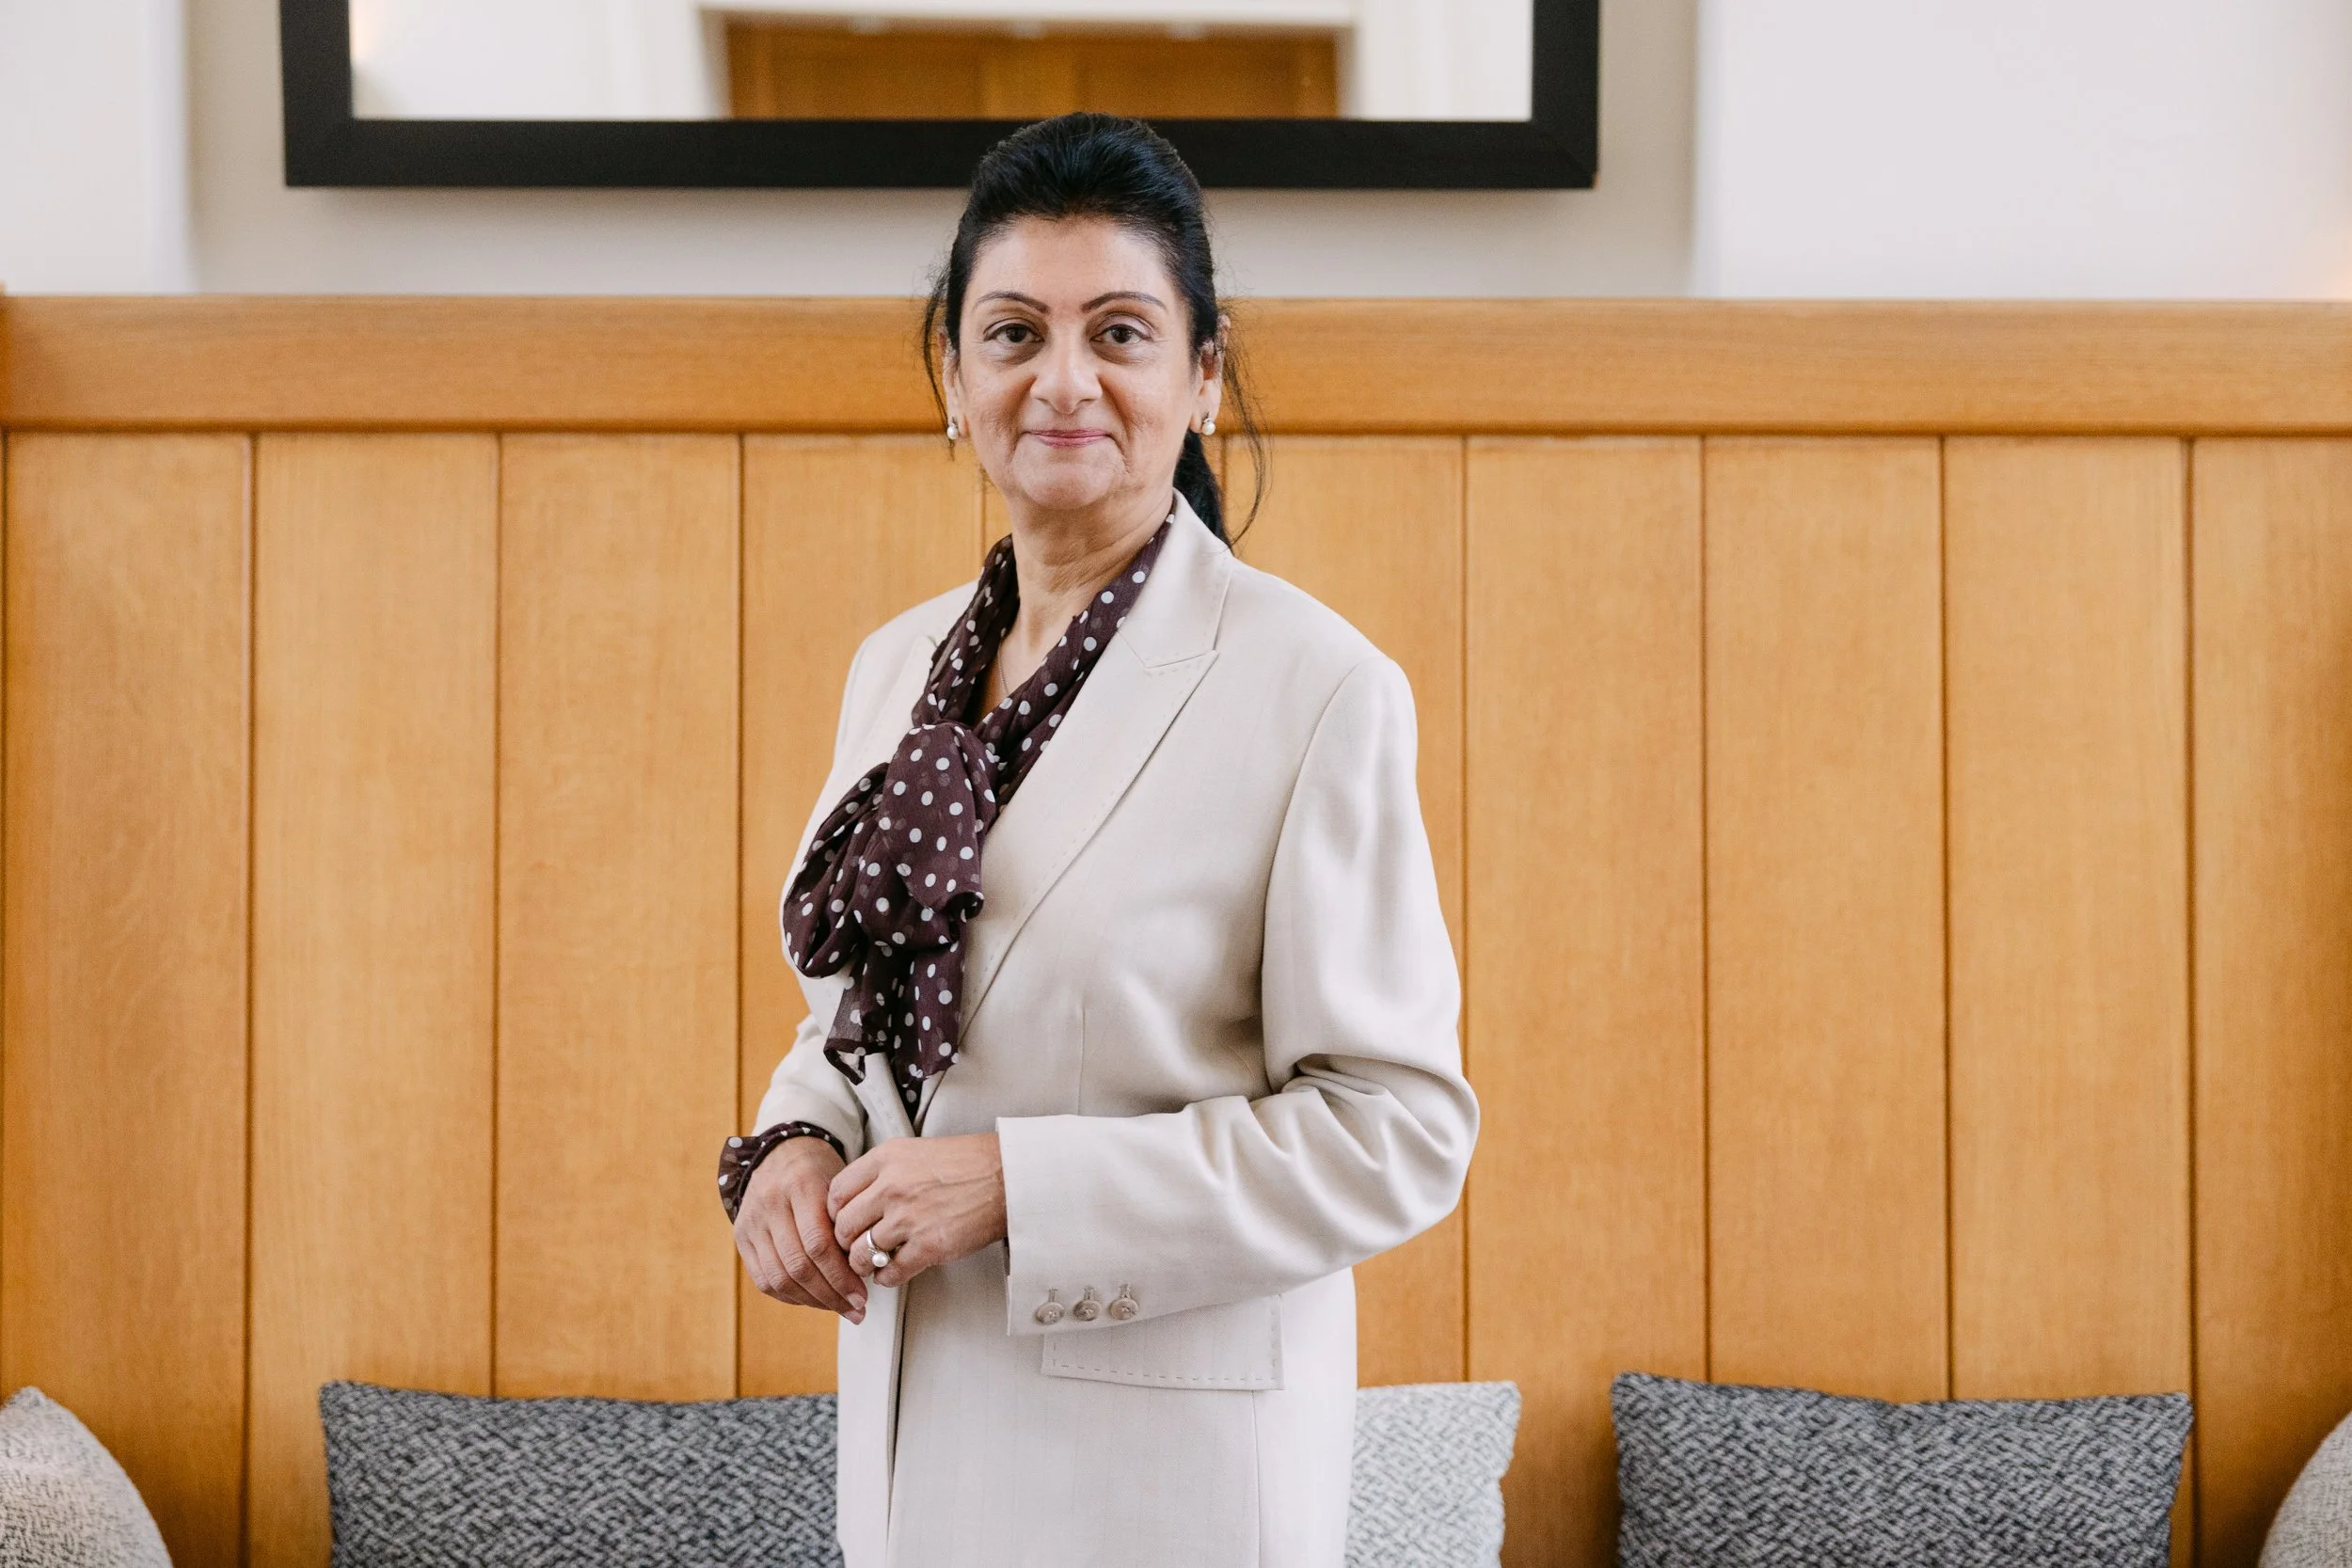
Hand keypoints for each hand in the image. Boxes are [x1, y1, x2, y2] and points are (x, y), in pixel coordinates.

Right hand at [735, 1136, 867, 1323]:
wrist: (781, 1152)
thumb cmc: (820, 1172)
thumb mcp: (840, 1184)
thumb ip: (848, 1222)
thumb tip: (867, 1271)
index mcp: (800, 1185)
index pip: (819, 1243)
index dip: (841, 1276)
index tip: (862, 1295)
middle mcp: (770, 1203)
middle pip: (798, 1265)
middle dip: (830, 1295)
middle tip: (856, 1309)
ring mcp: (751, 1221)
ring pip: (779, 1277)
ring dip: (812, 1301)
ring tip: (839, 1308)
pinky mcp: (741, 1237)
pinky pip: (764, 1280)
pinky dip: (790, 1296)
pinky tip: (814, 1300)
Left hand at [829, 1132, 1006, 1290]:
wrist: (1008, 1177)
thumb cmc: (970, 1163)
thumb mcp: (916, 1151)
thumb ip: (884, 1171)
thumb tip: (859, 1198)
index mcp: (887, 1159)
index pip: (836, 1191)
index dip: (834, 1213)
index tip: (840, 1221)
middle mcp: (892, 1186)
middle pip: (843, 1226)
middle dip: (845, 1243)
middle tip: (853, 1247)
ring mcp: (909, 1218)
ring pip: (861, 1254)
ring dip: (863, 1264)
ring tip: (871, 1263)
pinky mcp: (928, 1246)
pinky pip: (891, 1272)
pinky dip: (887, 1278)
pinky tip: (893, 1272)